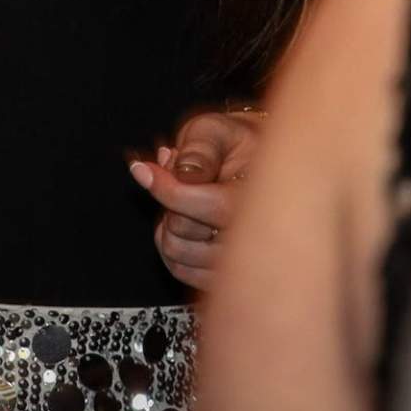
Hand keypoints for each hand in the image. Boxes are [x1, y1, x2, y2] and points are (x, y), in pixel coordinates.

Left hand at [131, 102, 260, 290]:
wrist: (253, 168)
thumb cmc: (231, 145)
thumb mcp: (216, 130)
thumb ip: (199, 148)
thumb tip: (182, 172)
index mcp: (265, 198)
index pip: (211, 206)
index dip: (168, 188)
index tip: (144, 169)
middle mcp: (262, 239)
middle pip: (185, 230)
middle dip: (169, 201)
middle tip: (181, 180)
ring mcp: (245, 265)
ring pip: (177, 254)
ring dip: (168, 225)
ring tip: (184, 201)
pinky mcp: (226, 280)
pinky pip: (180, 270)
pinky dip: (170, 245)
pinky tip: (183, 223)